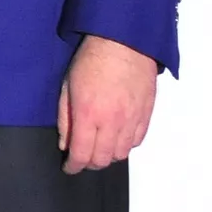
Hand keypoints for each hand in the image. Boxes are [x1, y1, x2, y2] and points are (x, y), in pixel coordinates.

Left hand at [58, 34, 157, 172]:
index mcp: (89, 114)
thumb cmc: (90, 60)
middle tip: (82, 156)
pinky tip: (116, 137)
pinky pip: (136, 141)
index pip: (82, 154)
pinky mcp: (146, 116)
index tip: (68, 167)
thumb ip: (65, 118)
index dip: (74, 166)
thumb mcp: (67, 86)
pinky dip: (125, 145)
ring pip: (122, 154)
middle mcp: (113, 122)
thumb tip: (65, 143)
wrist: (124, 43)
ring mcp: (132, 120)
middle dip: (90, 162)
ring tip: (98, 147)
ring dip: (108, 155)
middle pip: (103, 159)